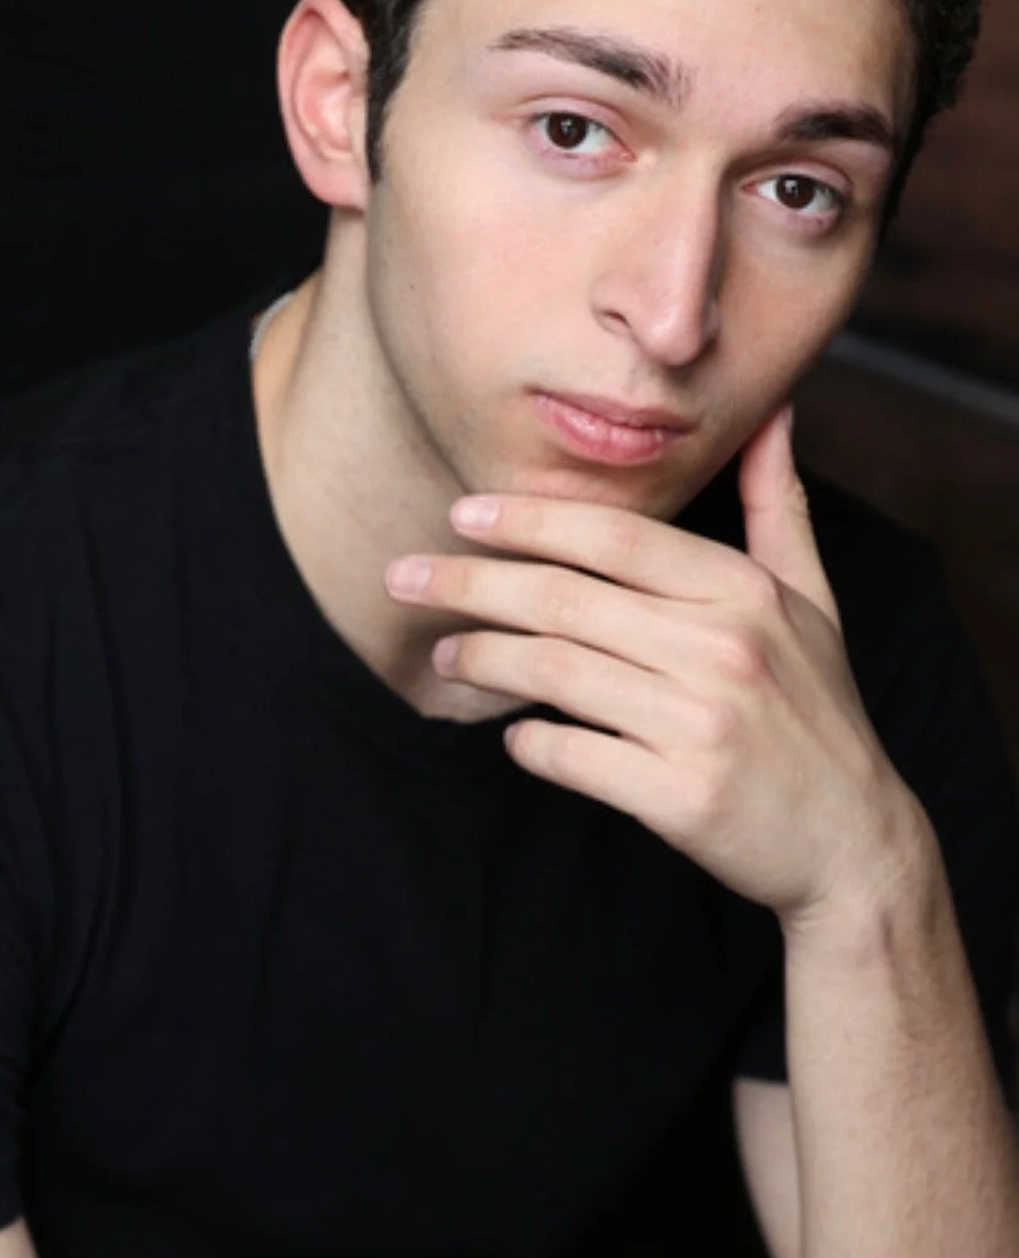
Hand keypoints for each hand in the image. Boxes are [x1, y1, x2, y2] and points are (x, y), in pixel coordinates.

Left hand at [385, 406, 927, 930]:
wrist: (855, 844)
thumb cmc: (818, 713)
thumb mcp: (814, 601)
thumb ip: (776, 505)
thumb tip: (770, 413)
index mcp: (743, 592)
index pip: (613, 536)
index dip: (528, 519)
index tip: (461, 514)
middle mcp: (722, 648)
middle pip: (564, 599)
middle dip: (469, 582)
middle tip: (403, 576)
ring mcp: (702, 723)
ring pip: (555, 673)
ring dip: (483, 659)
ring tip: (445, 654)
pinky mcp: (681, 796)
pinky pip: (572, 755)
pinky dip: (529, 743)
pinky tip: (514, 735)